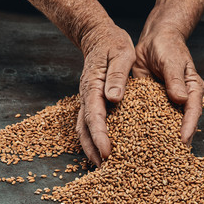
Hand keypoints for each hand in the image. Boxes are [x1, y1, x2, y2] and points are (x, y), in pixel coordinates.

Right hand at [76, 23, 134, 166]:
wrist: (98, 36)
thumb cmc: (112, 44)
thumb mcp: (121, 54)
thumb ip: (117, 76)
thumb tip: (113, 98)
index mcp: (93, 86)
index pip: (94, 116)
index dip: (99, 136)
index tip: (107, 153)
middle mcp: (86, 95)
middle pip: (83, 127)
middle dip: (91, 149)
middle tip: (103, 167)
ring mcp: (87, 99)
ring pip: (83, 128)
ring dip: (90, 147)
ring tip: (101, 164)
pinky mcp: (92, 100)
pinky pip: (89, 122)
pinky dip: (93, 138)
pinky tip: (103, 146)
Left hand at [133, 26, 203, 145]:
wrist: (154, 41)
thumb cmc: (168, 47)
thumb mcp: (173, 61)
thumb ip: (176, 79)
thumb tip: (182, 99)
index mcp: (192, 91)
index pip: (193, 111)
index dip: (189, 126)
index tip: (184, 141)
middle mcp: (180, 101)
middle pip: (180, 124)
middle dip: (175, 142)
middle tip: (168, 160)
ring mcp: (164, 104)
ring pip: (163, 125)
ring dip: (157, 140)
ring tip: (149, 157)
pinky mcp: (149, 104)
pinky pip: (146, 119)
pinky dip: (141, 130)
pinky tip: (132, 142)